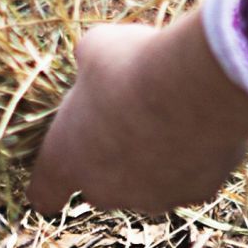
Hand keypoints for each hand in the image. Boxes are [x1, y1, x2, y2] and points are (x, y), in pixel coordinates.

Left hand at [28, 16, 247, 218]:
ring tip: (173, 120)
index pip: (44, 194)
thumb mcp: (95, 50)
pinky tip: (204, 127)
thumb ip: (87, 66)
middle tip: (129, 124)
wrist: (194, 86)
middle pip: (101, 190)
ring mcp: (152, 198)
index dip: (50, 187)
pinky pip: (192, 178)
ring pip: (150, 187)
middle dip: (112, 165)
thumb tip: (92, 60)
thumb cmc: (131, 66)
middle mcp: (105, 192)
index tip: (61, 178)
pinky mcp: (196, 193)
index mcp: (65, 160)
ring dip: (156, 163)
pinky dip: (196, 160)